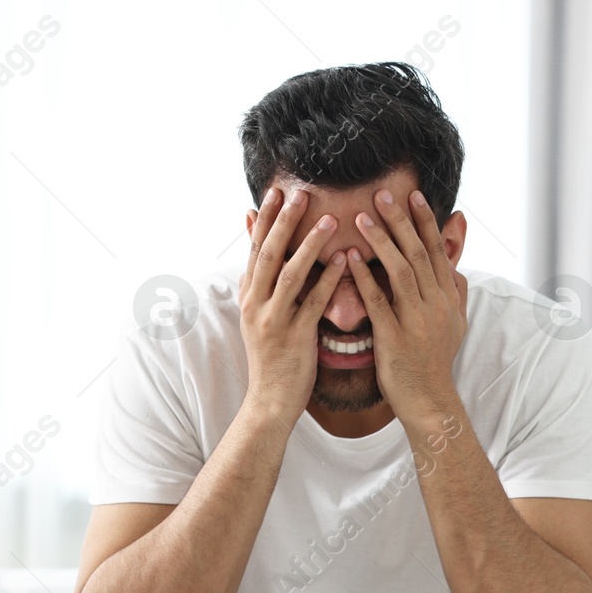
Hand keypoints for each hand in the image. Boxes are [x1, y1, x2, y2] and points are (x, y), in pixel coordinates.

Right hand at [239, 187, 348, 421]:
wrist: (269, 401)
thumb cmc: (271, 357)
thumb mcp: (256, 317)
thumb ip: (259, 285)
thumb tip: (253, 260)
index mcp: (249, 296)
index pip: (254, 249)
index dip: (265, 219)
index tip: (276, 191)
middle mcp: (256, 304)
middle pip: (268, 254)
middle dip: (283, 222)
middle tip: (300, 193)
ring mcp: (274, 321)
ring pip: (289, 274)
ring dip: (308, 245)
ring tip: (328, 219)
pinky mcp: (295, 337)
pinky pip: (313, 302)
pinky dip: (328, 279)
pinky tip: (342, 260)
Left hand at [346, 188, 467, 418]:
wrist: (429, 400)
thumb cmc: (436, 362)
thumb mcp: (457, 326)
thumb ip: (457, 295)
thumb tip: (458, 270)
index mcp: (447, 298)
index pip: (436, 251)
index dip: (425, 222)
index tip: (413, 196)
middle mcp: (435, 305)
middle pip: (418, 253)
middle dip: (400, 221)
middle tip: (381, 194)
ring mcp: (416, 320)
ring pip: (400, 272)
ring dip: (381, 242)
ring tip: (360, 218)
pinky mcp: (394, 337)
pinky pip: (378, 302)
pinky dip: (364, 278)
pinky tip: (350, 258)